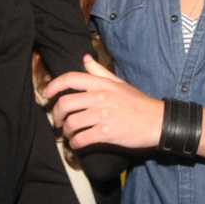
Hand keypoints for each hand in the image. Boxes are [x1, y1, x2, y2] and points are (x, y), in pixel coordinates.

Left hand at [43, 56, 161, 150]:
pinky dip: (76, 143)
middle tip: (58, 121)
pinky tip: (78, 144)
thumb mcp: (119, 83)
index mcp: (102, 84)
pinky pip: (82, 139)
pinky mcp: (107, 133)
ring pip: (71, 123)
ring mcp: (103, 115)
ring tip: (70, 134)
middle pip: (65, 104)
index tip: (46, 94)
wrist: (158, 121)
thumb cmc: (138, 102)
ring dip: (67, 132)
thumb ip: (99, 72)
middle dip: (56, 115)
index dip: (53, 86)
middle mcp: (100, 97)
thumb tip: (85, 59)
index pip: (70, 79)